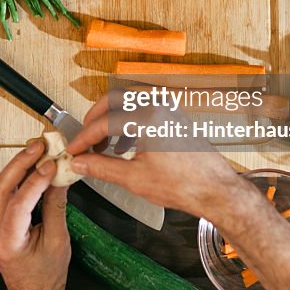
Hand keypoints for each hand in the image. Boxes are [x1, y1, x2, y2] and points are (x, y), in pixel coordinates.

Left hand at [0, 140, 69, 289]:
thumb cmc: (45, 277)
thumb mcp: (58, 242)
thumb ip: (56, 207)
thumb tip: (59, 177)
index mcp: (7, 242)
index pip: (19, 203)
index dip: (35, 180)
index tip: (51, 164)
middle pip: (2, 187)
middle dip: (21, 162)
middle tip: (40, 145)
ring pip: (0, 187)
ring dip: (18, 166)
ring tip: (38, 150)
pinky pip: (3, 193)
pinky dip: (18, 177)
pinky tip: (32, 167)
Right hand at [66, 95, 245, 223]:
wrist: (215, 189)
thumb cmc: (185, 184)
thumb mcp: (134, 178)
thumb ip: (102, 167)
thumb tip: (81, 162)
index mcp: (146, 117)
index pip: (103, 122)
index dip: (84, 137)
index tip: (74, 149)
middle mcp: (157, 106)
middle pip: (113, 100)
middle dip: (94, 120)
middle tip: (84, 140)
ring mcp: (167, 108)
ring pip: (128, 103)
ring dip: (110, 121)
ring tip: (102, 147)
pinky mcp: (173, 116)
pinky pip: (142, 110)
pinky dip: (127, 123)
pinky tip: (124, 146)